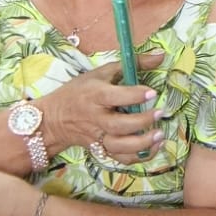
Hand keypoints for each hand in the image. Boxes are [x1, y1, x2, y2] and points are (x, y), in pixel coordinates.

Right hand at [38, 51, 166, 162]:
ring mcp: (98, 137)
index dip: (134, 95)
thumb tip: (160, 56)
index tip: (153, 92)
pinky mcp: (101, 149)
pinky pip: (120, 158)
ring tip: (160, 135)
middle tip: (160, 112)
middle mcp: (96, 118)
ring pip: (119, 146)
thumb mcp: (101, 73)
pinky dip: (139, 156)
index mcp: (95, 96)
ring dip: (142, 144)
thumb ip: (132, 64)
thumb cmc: (80, 91)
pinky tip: (154, 147)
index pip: (114, 97)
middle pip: (118, 125)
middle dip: (142, 121)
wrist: (54, 119)